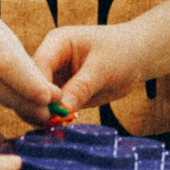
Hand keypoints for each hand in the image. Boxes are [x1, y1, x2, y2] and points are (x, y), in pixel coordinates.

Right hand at [32, 24, 153, 117]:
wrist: (136, 57)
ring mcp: (54, 77)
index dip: (38, 88)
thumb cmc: (121, 53)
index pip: (36, 66)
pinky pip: (51, 108)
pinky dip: (53, 118)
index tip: (46, 108)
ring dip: (43, 114)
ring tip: (54, 126)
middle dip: (37, 104)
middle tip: (48, 123)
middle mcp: (50, 59)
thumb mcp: (102, 69)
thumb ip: (81, 88)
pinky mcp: (62, 93)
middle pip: (32, 84)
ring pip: (38, 98)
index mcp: (56, 43)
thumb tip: (60, 109)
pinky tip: (60, 126)